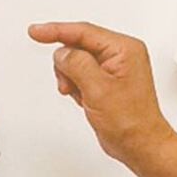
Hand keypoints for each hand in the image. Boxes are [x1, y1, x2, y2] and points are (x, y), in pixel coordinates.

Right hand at [28, 21, 174, 174]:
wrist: (139, 146)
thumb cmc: (131, 122)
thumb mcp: (99, 89)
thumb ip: (77, 64)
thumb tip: (62, 53)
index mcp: (124, 49)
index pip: (83, 32)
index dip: (56, 30)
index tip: (36, 32)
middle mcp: (121, 55)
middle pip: (78, 46)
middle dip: (67, 66)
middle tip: (69, 85)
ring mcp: (114, 69)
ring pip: (77, 62)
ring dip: (71, 79)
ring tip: (81, 96)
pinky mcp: (107, 82)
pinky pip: (81, 76)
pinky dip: (76, 87)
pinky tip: (84, 100)